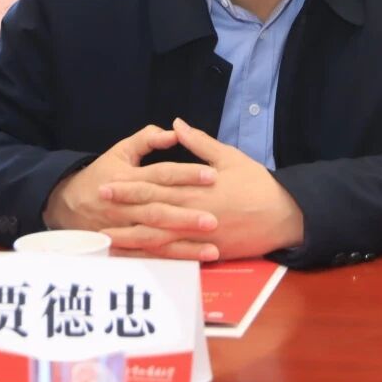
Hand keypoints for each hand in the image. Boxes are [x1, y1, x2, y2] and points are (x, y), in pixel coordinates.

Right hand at [43, 125, 219, 260]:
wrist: (66, 202)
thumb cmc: (101, 174)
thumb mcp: (120, 151)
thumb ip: (146, 139)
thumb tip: (174, 132)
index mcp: (127, 178)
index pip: (160, 175)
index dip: (185, 174)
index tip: (212, 176)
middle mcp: (125, 206)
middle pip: (158, 210)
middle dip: (186, 216)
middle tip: (214, 220)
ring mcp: (122, 229)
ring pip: (154, 237)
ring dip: (182, 245)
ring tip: (211, 249)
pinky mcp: (121, 246)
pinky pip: (146, 255)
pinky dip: (167, 260)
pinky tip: (190, 263)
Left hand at [101, 118, 304, 259]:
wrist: (284, 216)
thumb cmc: (257, 184)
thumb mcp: (230, 157)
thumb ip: (200, 143)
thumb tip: (177, 124)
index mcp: (197, 189)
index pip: (156, 187)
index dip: (130, 187)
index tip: (107, 185)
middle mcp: (194, 214)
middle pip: (151, 212)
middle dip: (123, 211)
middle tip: (98, 210)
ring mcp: (199, 236)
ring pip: (159, 239)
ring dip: (131, 238)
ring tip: (106, 238)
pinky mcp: (207, 252)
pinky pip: (175, 257)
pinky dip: (154, 258)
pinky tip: (137, 258)